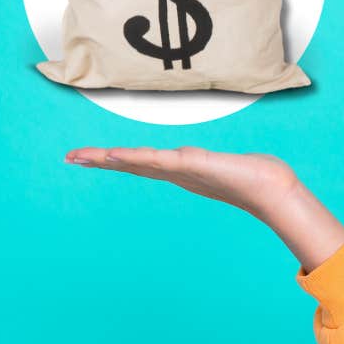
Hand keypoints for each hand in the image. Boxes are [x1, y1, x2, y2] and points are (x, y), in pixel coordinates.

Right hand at [64, 145, 304, 220]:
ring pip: (142, 161)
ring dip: (114, 158)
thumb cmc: (250, 176)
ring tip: (86, 155)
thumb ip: (205, 163)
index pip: (139, 162)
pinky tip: (121, 155)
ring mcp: (184, 169)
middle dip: (101, 159)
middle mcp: (177, 171)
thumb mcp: (220, 166)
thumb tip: (197, 160)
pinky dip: (141, 157)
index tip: (86, 156)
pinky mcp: (196, 166)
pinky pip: (163, 160)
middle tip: (70, 156)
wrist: (272, 187)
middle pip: (132, 162)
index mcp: (179, 169)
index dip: (113, 159)